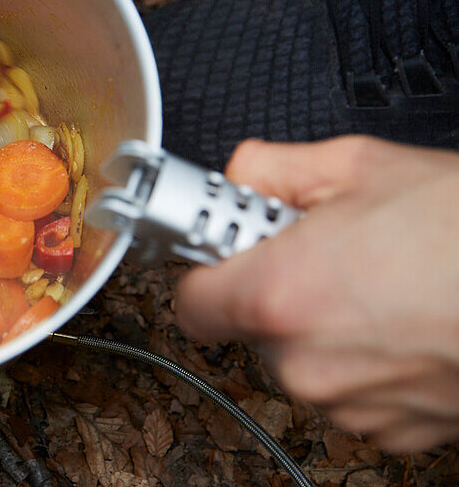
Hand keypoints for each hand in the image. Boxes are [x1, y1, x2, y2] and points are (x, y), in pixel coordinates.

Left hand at [176, 136, 458, 452]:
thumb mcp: (360, 165)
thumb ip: (273, 170)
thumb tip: (241, 176)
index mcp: (279, 294)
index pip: (189, 299)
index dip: (205, 267)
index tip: (222, 247)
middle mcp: (304, 363)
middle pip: (250, 328)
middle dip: (276, 288)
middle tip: (324, 251)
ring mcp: (351, 405)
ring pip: (303, 361)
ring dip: (326, 327)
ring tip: (382, 282)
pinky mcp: (396, 433)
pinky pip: (353, 392)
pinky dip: (369, 361)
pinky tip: (409, 319)